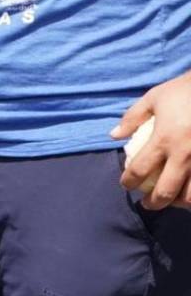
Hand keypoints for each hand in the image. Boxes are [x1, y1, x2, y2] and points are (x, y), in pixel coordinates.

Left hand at [112, 70, 190, 208]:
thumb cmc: (183, 92)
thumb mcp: (153, 99)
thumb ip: (132, 118)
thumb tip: (113, 135)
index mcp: (164, 139)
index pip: (140, 168)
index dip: (129, 181)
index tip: (125, 185)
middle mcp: (184, 155)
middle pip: (166, 190)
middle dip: (153, 202)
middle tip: (146, 204)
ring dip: (178, 204)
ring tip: (171, 203)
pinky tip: (189, 196)